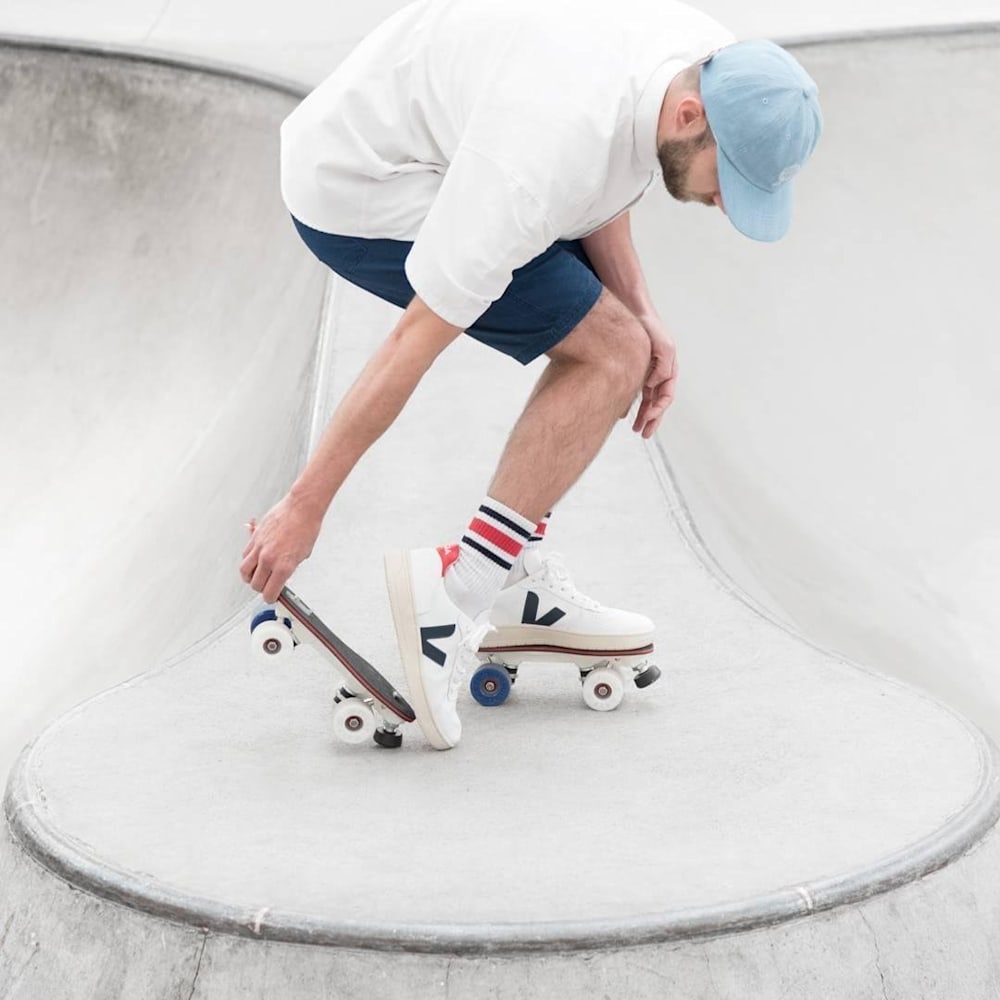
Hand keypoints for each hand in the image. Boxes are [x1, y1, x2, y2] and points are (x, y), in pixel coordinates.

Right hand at [240, 493, 323, 602]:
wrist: (301, 508)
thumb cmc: (306, 527)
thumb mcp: (303, 555)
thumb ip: (289, 568)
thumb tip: (281, 575)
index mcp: (283, 566)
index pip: (270, 593)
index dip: (271, 598)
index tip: (272, 597)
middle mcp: (269, 559)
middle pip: (255, 584)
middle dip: (261, 588)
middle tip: (266, 586)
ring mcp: (259, 548)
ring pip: (245, 572)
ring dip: (249, 577)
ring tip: (255, 576)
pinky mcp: (254, 538)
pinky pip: (245, 555)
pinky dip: (248, 561)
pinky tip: (255, 560)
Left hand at [632, 315, 677, 438]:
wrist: (630, 310)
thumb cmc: (648, 326)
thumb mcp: (662, 346)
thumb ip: (662, 367)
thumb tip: (653, 385)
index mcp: (669, 369)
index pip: (666, 396)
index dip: (658, 410)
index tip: (647, 419)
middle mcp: (659, 372)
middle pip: (658, 402)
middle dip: (652, 419)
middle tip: (644, 434)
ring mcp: (647, 371)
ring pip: (646, 399)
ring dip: (643, 415)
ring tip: (636, 429)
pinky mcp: (634, 369)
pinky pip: (634, 390)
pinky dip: (630, 403)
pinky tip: (623, 413)